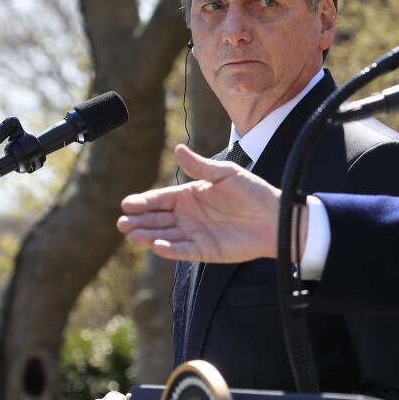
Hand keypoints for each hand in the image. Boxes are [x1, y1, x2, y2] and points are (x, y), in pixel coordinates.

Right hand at [117, 144, 282, 262]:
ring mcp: (195, 234)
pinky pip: (183, 251)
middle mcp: (188, 216)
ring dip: (148, 236)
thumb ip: (200, 166)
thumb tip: (177, 148)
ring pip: (165, 236)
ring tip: (133, 234)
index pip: (160, 199)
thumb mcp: (226, 174)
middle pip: (157, 219)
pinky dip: (169, 249)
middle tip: (122, 222)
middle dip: (139, 221)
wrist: (276, 217)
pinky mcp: (205, 250)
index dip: (144, 201)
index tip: (127, 203)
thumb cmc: (254, 192)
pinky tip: (156, 246)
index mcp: (189, 196)